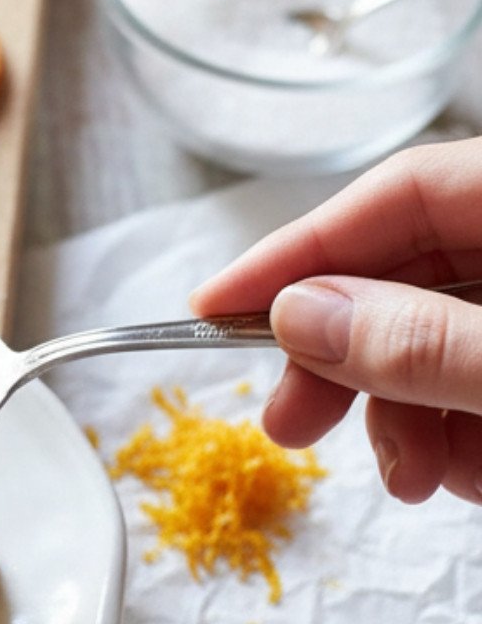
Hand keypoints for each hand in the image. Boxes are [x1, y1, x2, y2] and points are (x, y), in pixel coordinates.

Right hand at [191, 139, 481, 505]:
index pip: (395, 193)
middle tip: (288, 423)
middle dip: (346, 357)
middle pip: (409, 272)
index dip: (298, 249)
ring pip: (440, 336)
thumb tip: (299, 317)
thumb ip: (421, 342)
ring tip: (413, 476)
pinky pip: (480, 376)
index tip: (214, 306)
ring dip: (406, 412)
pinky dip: (460, 429)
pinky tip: (467, 472)